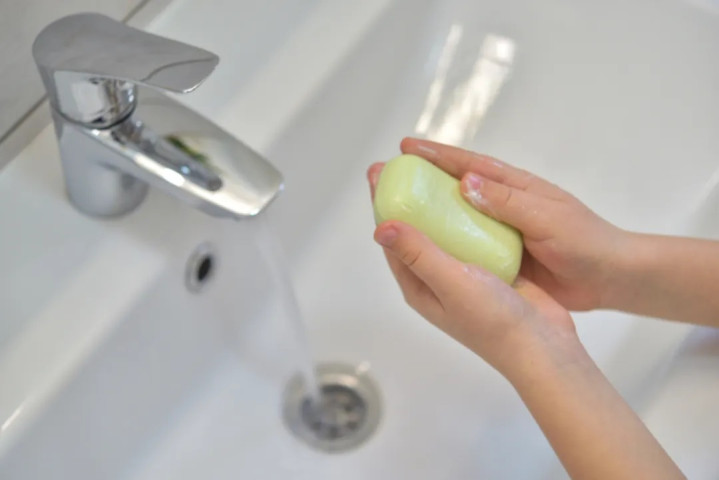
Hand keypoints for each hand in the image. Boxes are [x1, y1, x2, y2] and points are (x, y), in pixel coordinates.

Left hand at [368, 163, 575, 376]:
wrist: (544, 347)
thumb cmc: (493, 320)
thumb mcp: (451, 282)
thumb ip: (418, 253)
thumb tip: (380, 227)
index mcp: (419, 287)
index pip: (393, 239)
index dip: (384, 204)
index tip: (379, 171)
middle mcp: (436, 280)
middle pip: (416, 231)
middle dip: (408, 198)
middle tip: (403, 163)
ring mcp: (464, 276)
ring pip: (445, 231)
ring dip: (438, 203)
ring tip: (435, 169)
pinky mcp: (491, 271)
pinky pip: (473, 235)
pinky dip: (468, 214)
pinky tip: (471, 190)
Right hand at [400, 137, 626, 310]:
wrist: (608, 277)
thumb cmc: (583, 240)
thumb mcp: (546, 217)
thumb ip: (507, 202)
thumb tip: (464, 182)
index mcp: (513, 186)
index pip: (468, 164)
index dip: (435, 155)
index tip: (404, 147)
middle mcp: (501, 204)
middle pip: (454, 187)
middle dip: (422, 181)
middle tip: (387, 179)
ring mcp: (499, 231)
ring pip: (456, 219)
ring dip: (428, 215)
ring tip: (395, 215)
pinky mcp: (500, 257)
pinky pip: (466, 247)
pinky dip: (445, 245)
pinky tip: (424, 250)